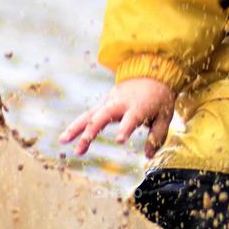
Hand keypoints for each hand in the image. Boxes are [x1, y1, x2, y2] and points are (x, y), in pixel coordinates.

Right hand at [59, 78, 175, 157]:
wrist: (152, 72)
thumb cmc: (159, 97)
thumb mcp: (165, 116)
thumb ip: (156, 136)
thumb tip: (148, 156)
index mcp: (139, 106)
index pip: (131, 118)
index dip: (125, 128)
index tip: (119, 140)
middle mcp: (121, 102)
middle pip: (104, 115)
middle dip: (92, 129)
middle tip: (83, 143)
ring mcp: (110, 101)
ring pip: (91, 114)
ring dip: (77, 128)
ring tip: (63, 141)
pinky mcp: (104, 102)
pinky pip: (89, 114)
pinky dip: (77, 125)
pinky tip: (66, 138)